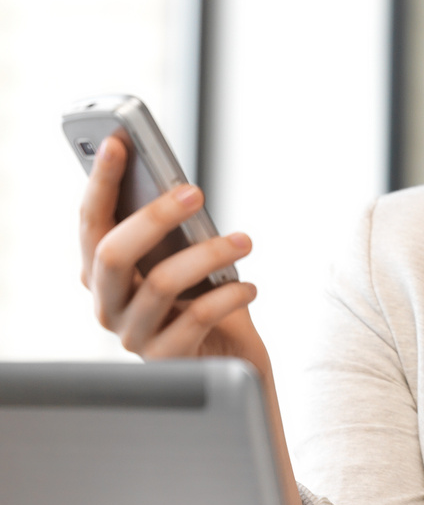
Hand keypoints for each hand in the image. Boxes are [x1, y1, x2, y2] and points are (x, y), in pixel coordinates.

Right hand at [79, 135, 305, 504]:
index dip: (100, 181)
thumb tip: (178, 186)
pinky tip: (251, 285)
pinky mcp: (166, 361)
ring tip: (245, 240)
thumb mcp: (185, 256)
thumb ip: (173, 229)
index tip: (118, 140)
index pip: (90, 221)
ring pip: (159, 285)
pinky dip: (227, 297)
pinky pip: (194, 321)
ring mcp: (131, 335)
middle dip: (153, 216)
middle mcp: (106, 303)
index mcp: (102, 271)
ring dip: (208, 255)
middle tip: (196, 192)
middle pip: (113, 253)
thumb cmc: (203, 297)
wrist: (229, 364)